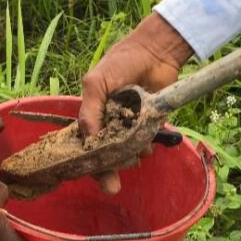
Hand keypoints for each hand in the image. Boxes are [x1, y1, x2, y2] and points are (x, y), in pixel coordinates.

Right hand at [79, 12, 192, 192]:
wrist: (155, 53)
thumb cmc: (120, 63)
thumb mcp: (97, 83)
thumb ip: (90, 110)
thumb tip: (86, 138)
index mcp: (92, 115)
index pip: (85, 144)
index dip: (86, 162)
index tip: (91, 176)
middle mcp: (109, 124)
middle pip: (105, 155)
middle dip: (107, 172)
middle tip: (112, 187)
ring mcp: (130, 126)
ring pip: (126, 152)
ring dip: (129, 158)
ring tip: (135, 156)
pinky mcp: (150, 125)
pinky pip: (146, 143)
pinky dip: (146, 148)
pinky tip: (147, 148)